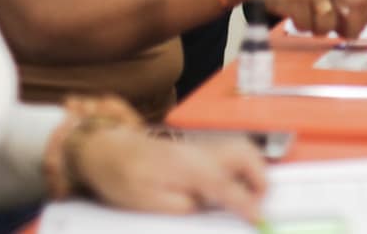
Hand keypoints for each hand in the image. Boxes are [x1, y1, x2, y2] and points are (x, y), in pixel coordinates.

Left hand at [70, 128, 265, 221]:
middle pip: (244, 154)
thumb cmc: (122, 177)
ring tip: (250, 193)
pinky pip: (227, 150)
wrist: (106, 149)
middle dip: (260, 177)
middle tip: (259, 202)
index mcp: (191, 167)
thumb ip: (182, 206)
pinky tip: (231, 182)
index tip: (260, 220)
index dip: (247, 205)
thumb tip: (207, 208)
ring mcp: (198, 146)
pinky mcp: (193, 148)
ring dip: (252, 168)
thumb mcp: (148, 203)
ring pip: (238, 148)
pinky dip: (239, 164)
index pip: (228, 187)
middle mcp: (200, 151)